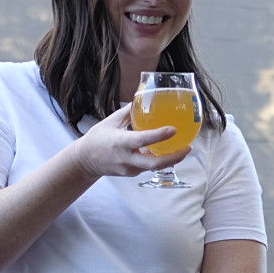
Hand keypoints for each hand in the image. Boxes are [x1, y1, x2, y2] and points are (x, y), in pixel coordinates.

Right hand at [71, 104, 192, 178]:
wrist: (85, 161)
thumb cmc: (98, 138)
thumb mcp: (111, 121)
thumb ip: (130, 112)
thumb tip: (146, 98)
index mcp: (120, 142)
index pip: (142, 140)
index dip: (159, 136)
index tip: (173, 129)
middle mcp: (126, 158)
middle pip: (154, 164)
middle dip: (174, 157)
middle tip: (188, 148)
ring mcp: (129, 169)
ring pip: (154, 167)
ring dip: (170, 159)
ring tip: (184, 149)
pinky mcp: (131, 174)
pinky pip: (148, 167)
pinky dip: (160, 160)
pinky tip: (168, 151)